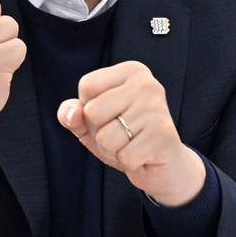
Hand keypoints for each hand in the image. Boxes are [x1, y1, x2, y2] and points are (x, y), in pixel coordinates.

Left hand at [58, 61, 207, 206]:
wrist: (164, 165)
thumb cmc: (125, 138)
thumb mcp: (91, 123)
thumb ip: (72, 113)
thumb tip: (71, 114)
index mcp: (131, 71)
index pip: (87, 86)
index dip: (89, 109)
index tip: (111, 116)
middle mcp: (147, 84)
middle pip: (93, 111)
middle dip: (99, 133)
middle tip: (122, 134)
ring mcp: (157, 108)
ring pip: (106, 138)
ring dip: (113, 150)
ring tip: (131, 145)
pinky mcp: (163, 134)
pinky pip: (124, 156)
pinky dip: (128, 162)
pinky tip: (143, 156)